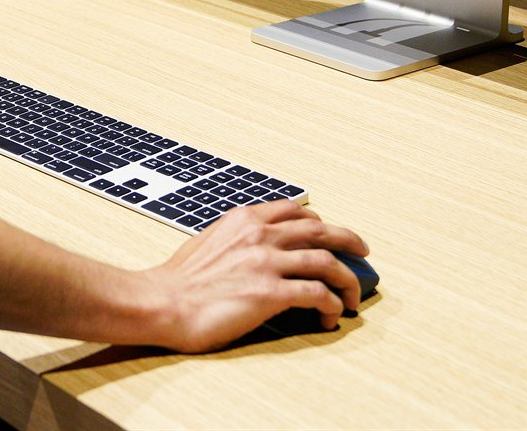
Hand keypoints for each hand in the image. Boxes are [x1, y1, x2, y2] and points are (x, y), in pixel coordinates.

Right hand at [143, 200, 369, 351]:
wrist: (163, 302)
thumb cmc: (180, 281)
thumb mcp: (210, 242)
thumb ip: (238, 238)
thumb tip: (257, 250)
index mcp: (244, 219)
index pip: (294, 211)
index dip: (319, 221)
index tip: (330, 232)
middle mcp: (259, 234)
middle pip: (321, 230)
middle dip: (349, 240)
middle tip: (363, 252)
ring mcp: (266, 262)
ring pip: (326, 262)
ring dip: (347, 280)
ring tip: (352, 297)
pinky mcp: (270, 293)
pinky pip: (317, 294)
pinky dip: (331, 305)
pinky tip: (330, 316)